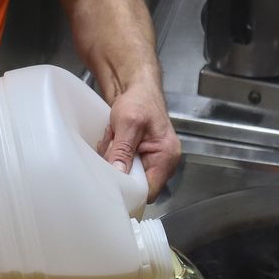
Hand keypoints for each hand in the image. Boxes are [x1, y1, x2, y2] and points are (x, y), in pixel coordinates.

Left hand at [100, 82, 180, 201]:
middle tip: (112, 147)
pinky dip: (114, 154)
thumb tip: (118, 175)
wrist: (137, 87)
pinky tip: (114, 138)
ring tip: (114, 137)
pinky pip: (123, 165)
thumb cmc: (140, 100)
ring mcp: (150, 159)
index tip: (113, 181)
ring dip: (114, 158)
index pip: (150, 191)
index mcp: (166, 157)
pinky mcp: (139, 155)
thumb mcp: (128, 124)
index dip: (131, 191)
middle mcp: (162, 162)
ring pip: (126, 174)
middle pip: (135, 183)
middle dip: (119, 168)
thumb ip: (123, 151)